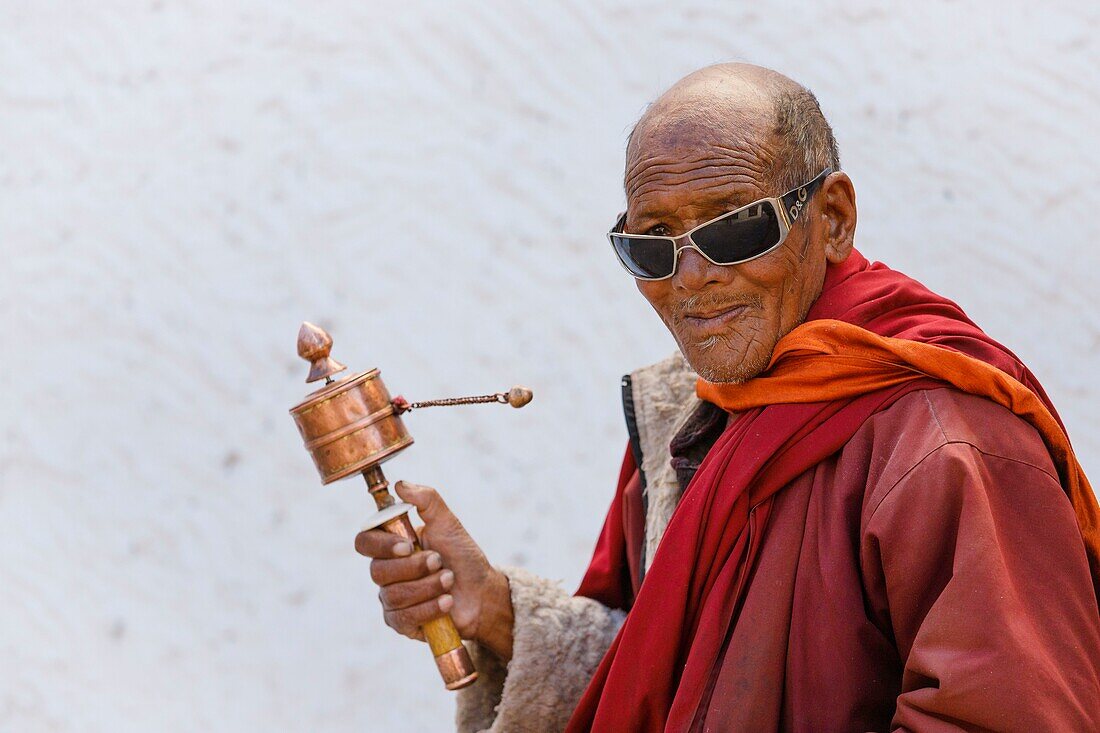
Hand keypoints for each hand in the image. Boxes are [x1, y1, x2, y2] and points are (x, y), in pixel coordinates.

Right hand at [354, 481, 514, 660]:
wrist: (482, 593)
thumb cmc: (462, 557)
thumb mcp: (449, 524)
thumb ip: (427, 501)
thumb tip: (400, 485)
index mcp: (392, 545)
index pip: (364, 542)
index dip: (381, 545)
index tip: (408, 545)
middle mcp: (386, 572)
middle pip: (378, 572)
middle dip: (415, 568)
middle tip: (440, 562)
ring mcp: (391, 599)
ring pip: (394, 595)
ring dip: (427, 587)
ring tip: (449, 581)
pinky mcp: (401, 622)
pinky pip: (403, 618)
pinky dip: (429, 608)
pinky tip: (446, 603)